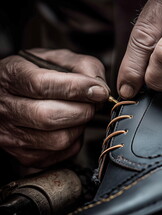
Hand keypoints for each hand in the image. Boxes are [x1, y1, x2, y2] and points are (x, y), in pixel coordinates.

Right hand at [0, 48, 108, 167]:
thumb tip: (100, 88)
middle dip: (83, 110)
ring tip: (80, 114)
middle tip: (92, 103)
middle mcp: (6, 108)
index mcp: (12, 77)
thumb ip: (82, 66)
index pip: (42, 86)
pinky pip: (59, 154)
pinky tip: (71, 127)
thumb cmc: (37, 74)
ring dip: (79, 127)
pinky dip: (74, 141)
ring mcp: (12, 135)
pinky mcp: (24, 155)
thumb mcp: (58, 59)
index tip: (99, 91)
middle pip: (50, 117)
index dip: (77, 88)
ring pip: (57, 140)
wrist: (13, 93)